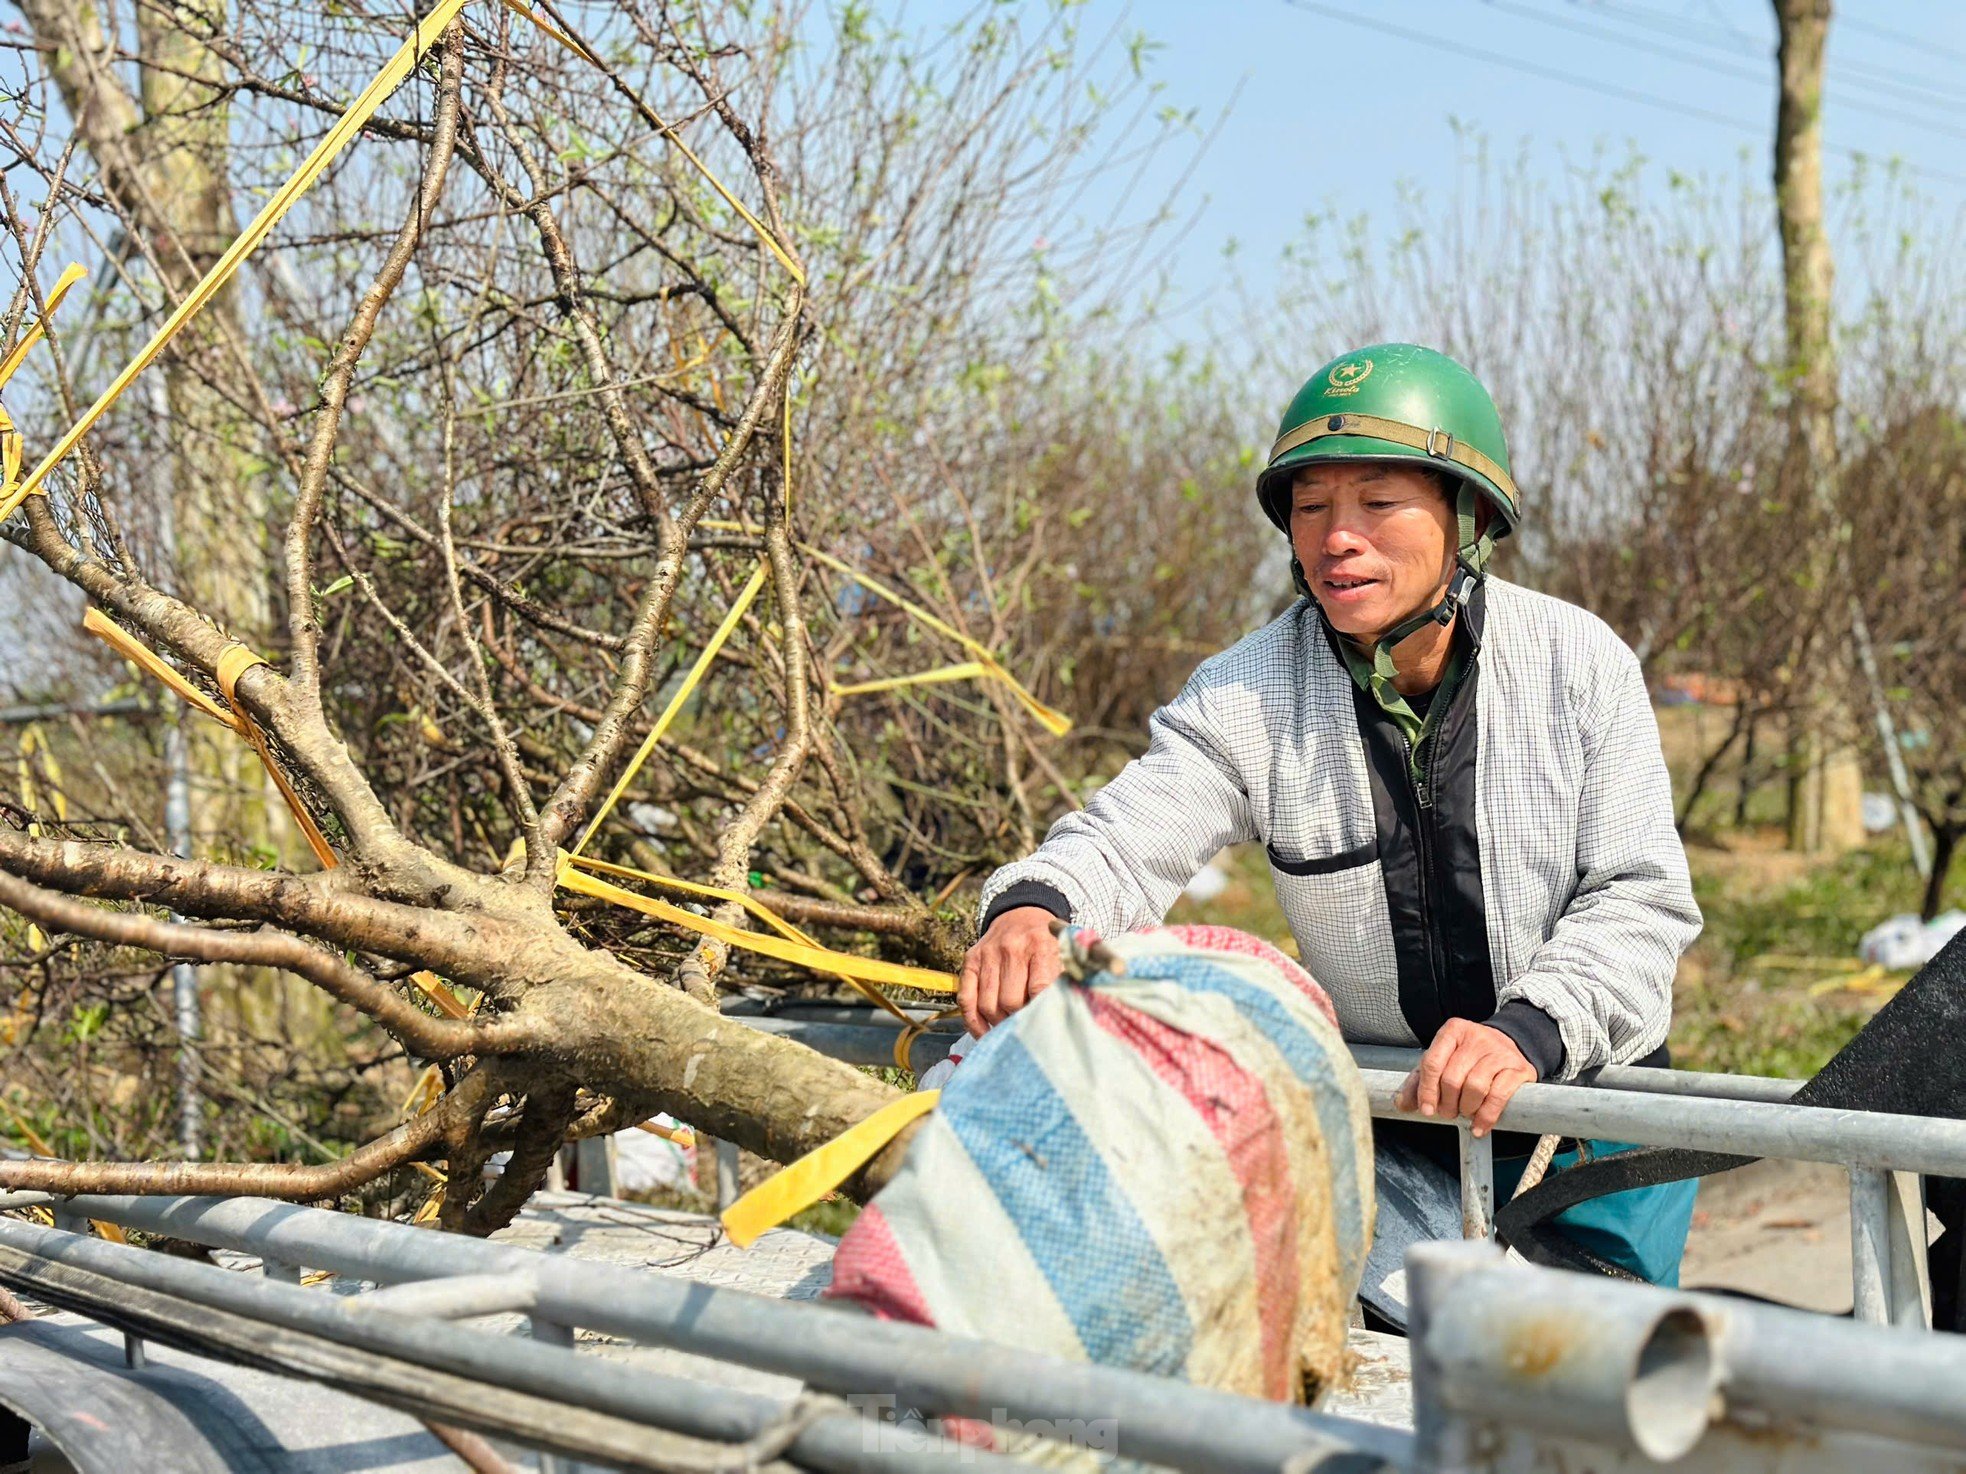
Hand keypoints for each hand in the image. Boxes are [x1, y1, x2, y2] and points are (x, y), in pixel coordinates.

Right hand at [959, 907, 1062, 1036]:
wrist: (1022, 913)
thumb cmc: (1045, 941)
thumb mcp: (1062, 952)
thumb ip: (1065, 980)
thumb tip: (1062, 1014)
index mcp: (1040, 946)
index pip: (1039, 990)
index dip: (1040, 1012)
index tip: (1044, 1025)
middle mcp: (1011, 949)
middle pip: (1010, 1001)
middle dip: (1018, 1019)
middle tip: (1026, 1025)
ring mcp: (988, 955)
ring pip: (988, 1005)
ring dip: (998, 1023)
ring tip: (1008, 1027)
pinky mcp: (971, 960)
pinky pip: (966, 999)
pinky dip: (973, 1022)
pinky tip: (984, 1033)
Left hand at [1395, 1019, 1536, 1137]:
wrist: (1510, 1047)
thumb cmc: (1470, 1058)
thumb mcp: (1442, 1062)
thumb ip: (1419, 1082)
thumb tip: (1401, 1104)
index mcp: (1452, 1031)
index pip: (1432, 1063)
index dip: (1427, 1091)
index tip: (1427, 1110)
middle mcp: (1476, 1037)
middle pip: (1452, 1078)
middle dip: (1447, 1103)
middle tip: (1449, 1112)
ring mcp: (1499, 1052)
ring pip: (1475, 1087)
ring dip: (1466, 1109)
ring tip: (1465, 1113)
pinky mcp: (1517, 1068)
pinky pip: (1498, 1096)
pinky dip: (1486, 1116)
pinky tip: (1479, 1126)